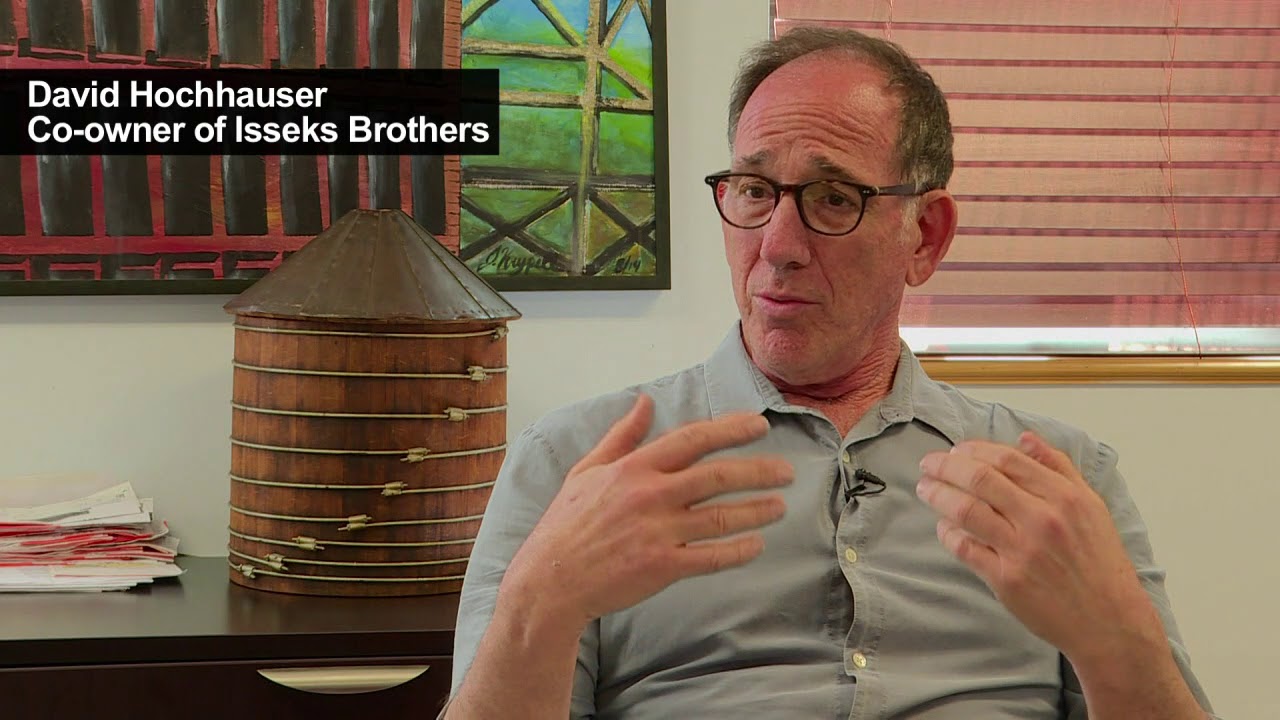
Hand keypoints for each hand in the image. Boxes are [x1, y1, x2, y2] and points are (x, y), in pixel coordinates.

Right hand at [502, 393, 793, 628]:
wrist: (550, 580)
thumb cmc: (566, 524)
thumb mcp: (586, 470)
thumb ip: (621, 436)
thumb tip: (644, 402)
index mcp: (633, 467)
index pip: (693, 439)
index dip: (731, 429)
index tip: (759, 426)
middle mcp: (650, 495)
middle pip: (718, 476)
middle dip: (759, 471)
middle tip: (786, 472)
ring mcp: (658, 532)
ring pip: (722, 517)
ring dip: (758, 510)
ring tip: (779, 507)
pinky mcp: (662, 566)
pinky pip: (712, 557)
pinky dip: (739, 551)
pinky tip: (756, 545)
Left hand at [915, 432, 1164, 663]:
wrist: (1109, 620)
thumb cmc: (1098, 561)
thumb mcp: (1091, 505)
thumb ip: (1058, 467)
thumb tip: (1024, 438)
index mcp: (1064, 496)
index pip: (1006, 459)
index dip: (974, 450)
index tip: (956, 450)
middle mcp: (1042, 519)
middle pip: (979, 479)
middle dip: (945, 466)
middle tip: (928, 465)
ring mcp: (1022, 550)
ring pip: (966, 511)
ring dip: (937, 495)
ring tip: (926, 489)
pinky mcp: (1006, 579)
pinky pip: (964, 548)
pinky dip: (947, 533)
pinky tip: (944, 527)